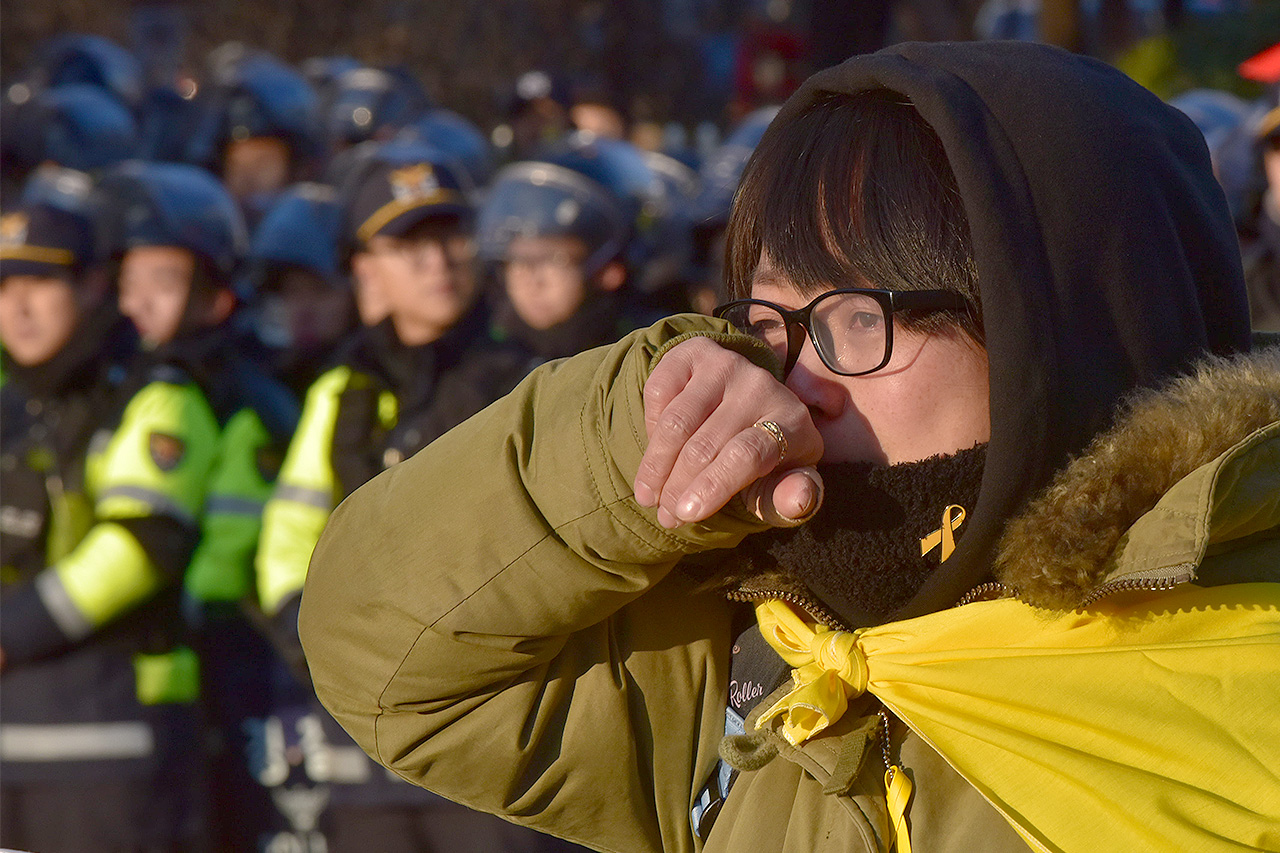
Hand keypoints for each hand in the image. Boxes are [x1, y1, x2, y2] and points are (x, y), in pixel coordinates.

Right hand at [634, 337, 823, 527]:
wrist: (744, 411)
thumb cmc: (764, 463)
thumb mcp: (778, 485)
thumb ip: (788, 499)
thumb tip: (797, 501)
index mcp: (792, 422)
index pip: (748, 454)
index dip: (713, 484)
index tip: (686, 513)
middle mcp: (762, 385)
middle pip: (707, 443)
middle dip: (678, 485)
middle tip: (664, 515)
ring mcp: (728, 364)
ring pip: (677, 421)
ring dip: (656, 464)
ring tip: (648, 495)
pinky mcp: (697, 352)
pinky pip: (659, 391)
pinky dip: (650, 426)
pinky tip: (658, 450)